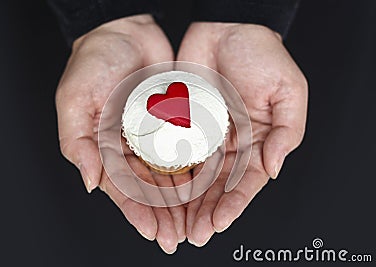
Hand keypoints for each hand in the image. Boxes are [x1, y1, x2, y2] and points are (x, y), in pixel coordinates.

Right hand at [55, 15, 187, 252]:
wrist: (125, 31)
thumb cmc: (94, 62)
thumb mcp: (74, 100)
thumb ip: (77, 143)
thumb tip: (90, 182)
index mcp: (104, 148)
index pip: (121, 187)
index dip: (136, 211)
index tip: (153, 231)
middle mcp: (130, 148)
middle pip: (148, 190)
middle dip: (163, 216)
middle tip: (179, 238)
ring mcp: (153, 137)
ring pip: (170, 177)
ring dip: (182, 203)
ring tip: (195, 224)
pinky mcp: (174, 123)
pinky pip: (186, 151)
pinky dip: (195, 172)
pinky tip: (206, 191)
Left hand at [177, 23, 307, 245]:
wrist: (227, 27)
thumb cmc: (262, 54)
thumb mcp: (289, 91)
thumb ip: (287, 132)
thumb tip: (274, 169)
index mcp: (258, 141)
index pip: (247, 181)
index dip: (234, 203)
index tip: (220, 222)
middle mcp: (231, 144)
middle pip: (219, 187)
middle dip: (208, 211)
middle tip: (196, 234)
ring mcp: (206, 136)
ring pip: (196, 177)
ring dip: (188, 203)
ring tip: (179, 226)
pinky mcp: (184, 124)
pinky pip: (176, 153)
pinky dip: (170, 175)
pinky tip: (163, 195)